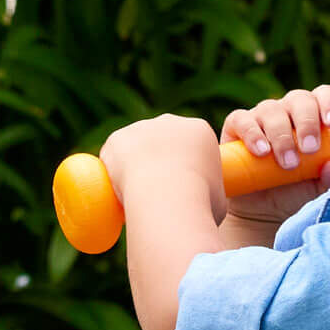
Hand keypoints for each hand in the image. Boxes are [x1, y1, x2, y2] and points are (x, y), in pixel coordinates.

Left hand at [98, 112, 225, 220]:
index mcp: (200, 131)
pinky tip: (114, 190)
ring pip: (135, 147)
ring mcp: (142, 127)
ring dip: (134, 166)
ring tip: (135, 196)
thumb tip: (201, 207)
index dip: (184, 169)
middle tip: (155, 194)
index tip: (179, 190)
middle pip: (161, 141)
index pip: (189, 147)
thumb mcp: (218, 203)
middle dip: (158, 163)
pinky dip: (112, 172)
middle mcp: (171, 121)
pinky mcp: (118, 138)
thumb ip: (209, 197)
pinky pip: (113, 156)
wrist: (168, 199)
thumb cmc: (199, 205)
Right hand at [220, 82, 329, 231]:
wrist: (263, 213)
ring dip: (281, 135)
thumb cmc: (297, 193)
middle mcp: (288, 111)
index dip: (329, 103)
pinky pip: (241, 120)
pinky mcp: (236, 129)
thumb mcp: (320, 189)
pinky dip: (252, 133)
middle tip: (310, 150)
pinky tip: (262, 152)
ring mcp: (261, 117)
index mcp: (313, 116)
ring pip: (271, 110)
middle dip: (307, 123)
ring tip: (288, 164)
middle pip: (299, 99)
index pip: (323, 95)